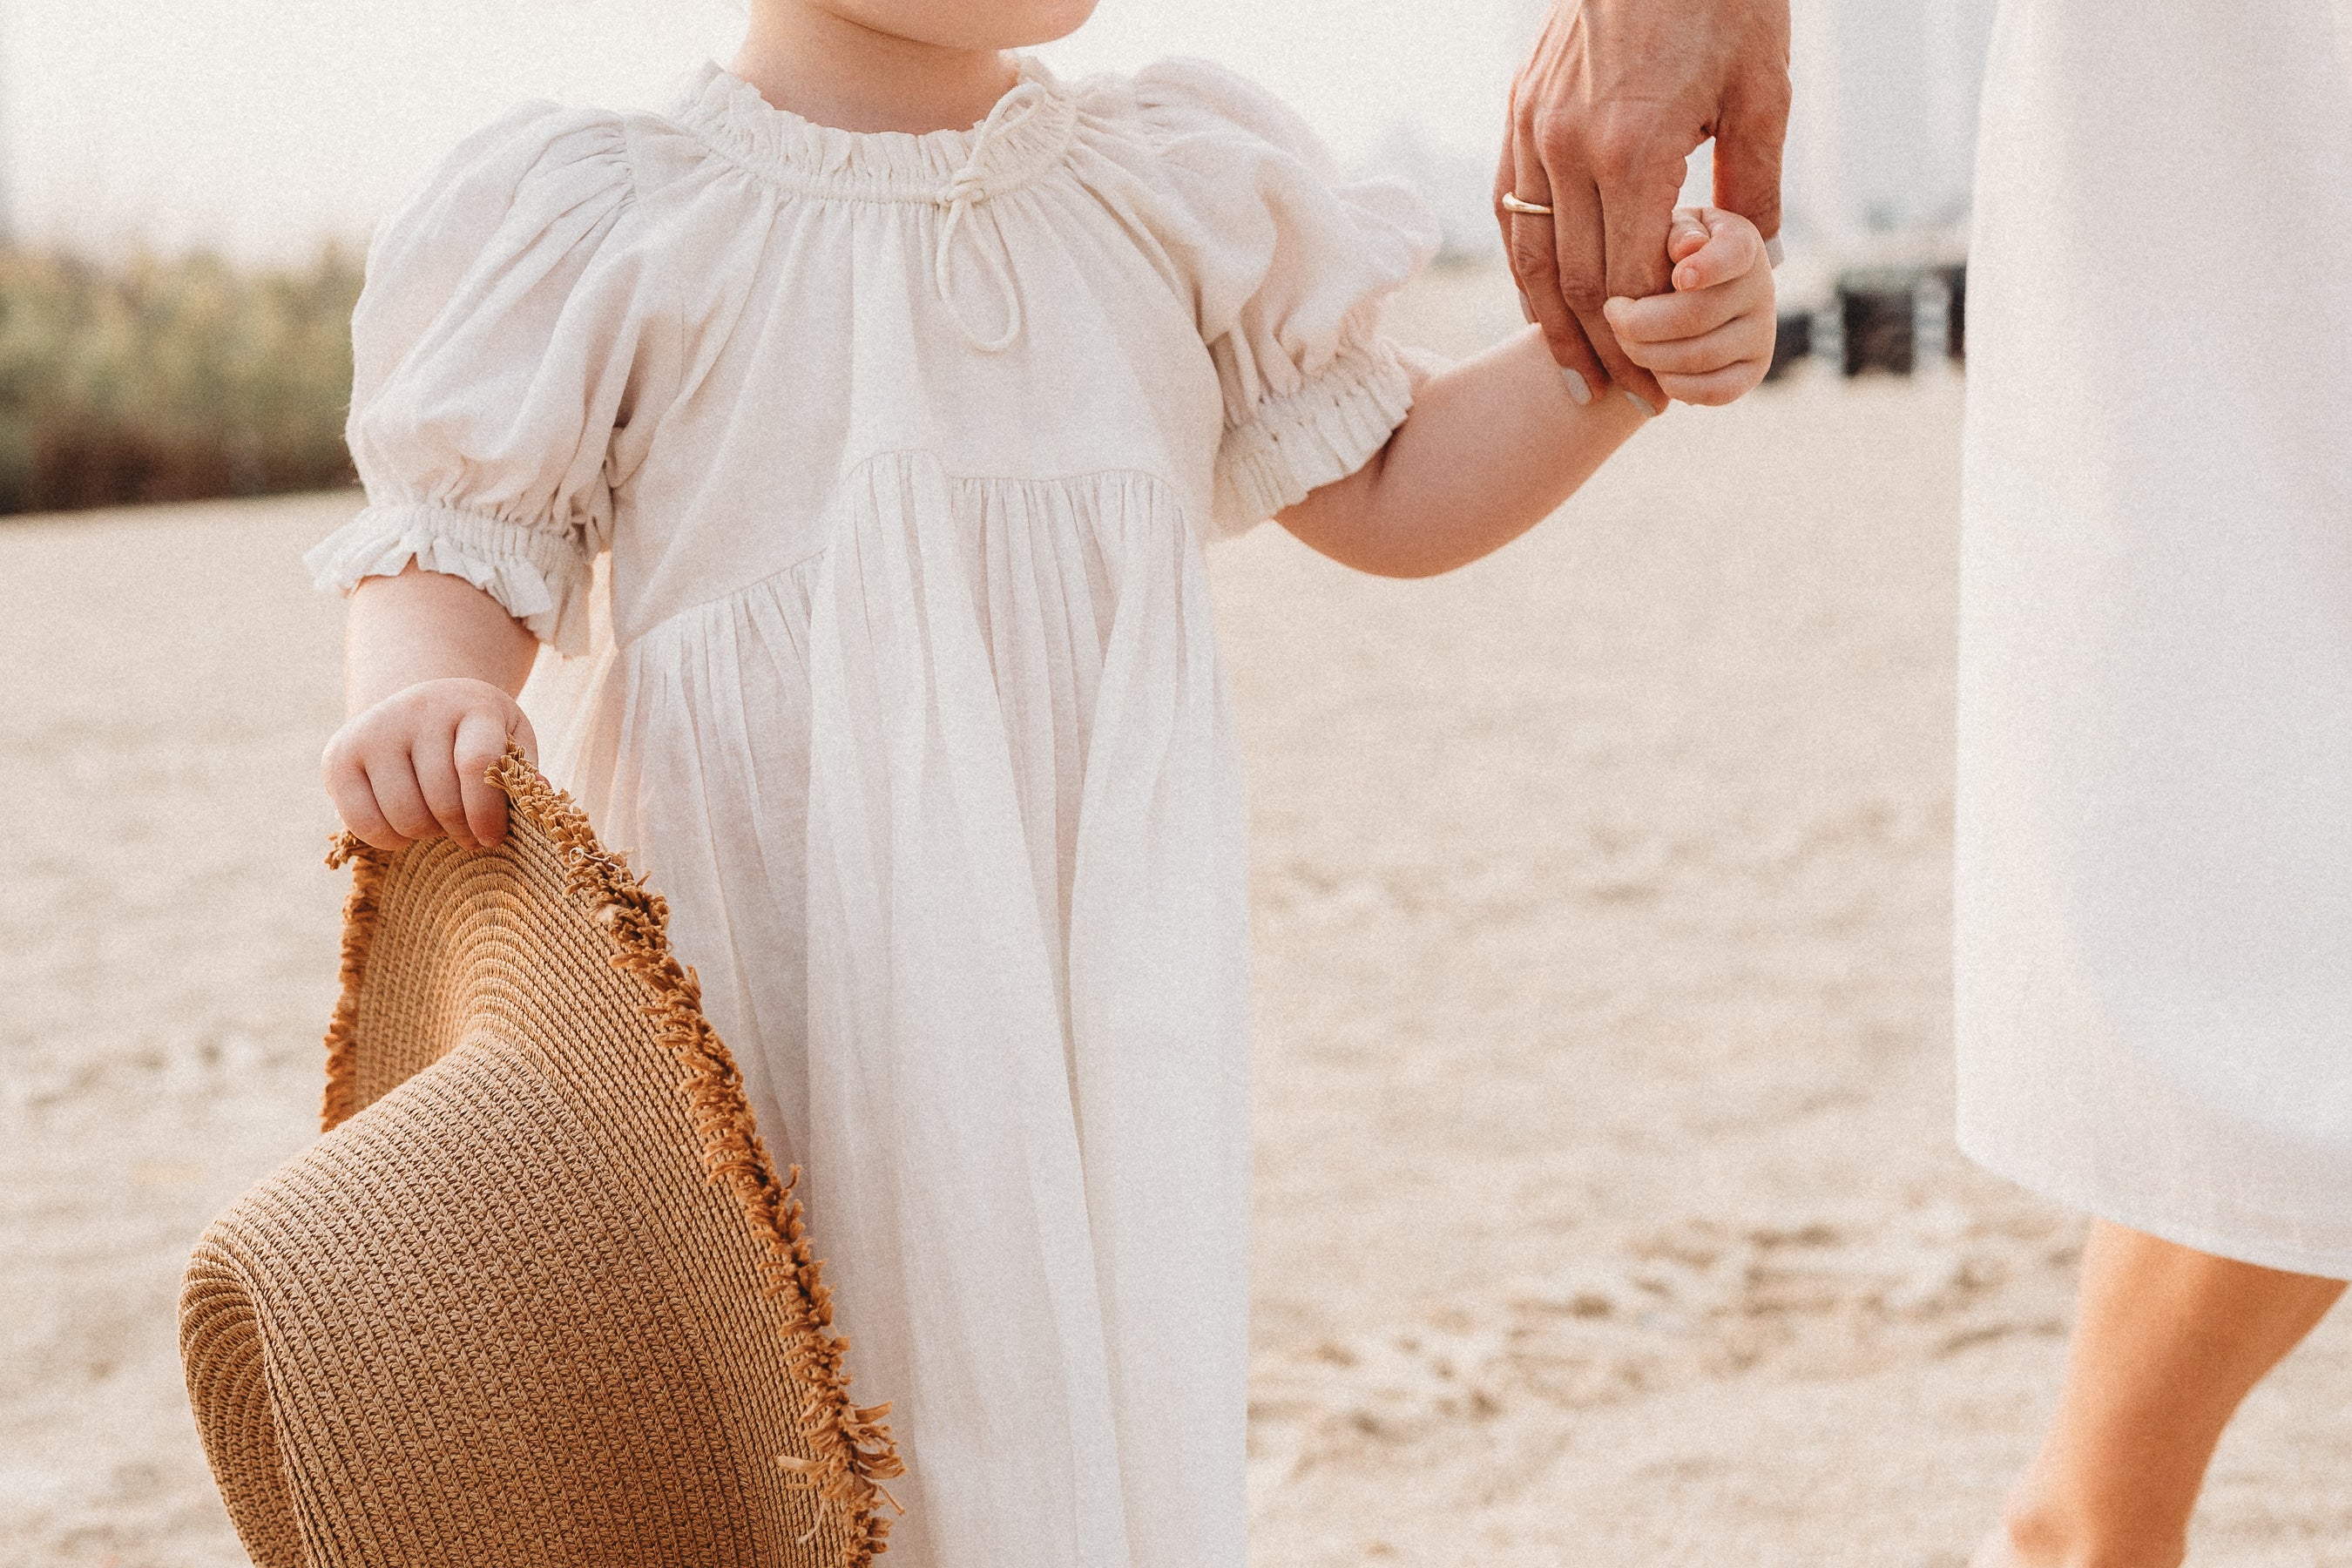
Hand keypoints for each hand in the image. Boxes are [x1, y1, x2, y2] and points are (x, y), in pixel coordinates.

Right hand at [322, 677, 537, 851]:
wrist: (420, 704)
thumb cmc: (476, 733)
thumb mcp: (511, 739)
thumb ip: (525, 770)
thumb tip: (540, 793)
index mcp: (471, 704)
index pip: (476, 763)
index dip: (487, 812)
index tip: (492, 838)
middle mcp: (417, 710)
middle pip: (441, 799)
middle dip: (460, 830)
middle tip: (469, 834)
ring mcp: (373, 731)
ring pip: (405, 816)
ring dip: (427, 834)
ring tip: (438, 821)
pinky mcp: (338, 757)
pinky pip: (364, 823)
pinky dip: (390, 839)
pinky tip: (405, 825)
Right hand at [1496, 0, 1789, 409]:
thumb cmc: (1727, 3)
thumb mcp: (1764, 93)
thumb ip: (1754, 189)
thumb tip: (1752, 270)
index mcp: (1636, 149)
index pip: (1628, 280)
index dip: (1645, 345)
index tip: (1664, 385)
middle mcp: (1570, 146)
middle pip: (1574, 282)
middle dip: (1603, 353)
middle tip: (1628, 400)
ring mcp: (1533, 129)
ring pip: (1529, 256)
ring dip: (1551, 326)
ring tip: (1578, 374)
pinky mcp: (1518, 112)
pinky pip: (1508, 210)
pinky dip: (1525, 267)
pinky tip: (1545, 302)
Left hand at [1602, 207, 1774, 405]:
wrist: (1690, 289)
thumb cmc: (1667, 252)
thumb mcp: (1667, 230)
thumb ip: (1675, 232)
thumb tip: (1686, 246)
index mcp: (1742, 241)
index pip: (1733, 254)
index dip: (1707, 268)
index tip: (1677, 278)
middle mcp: (1762, 287)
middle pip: (1697, 316)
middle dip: (1640, 324)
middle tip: (1610, 316)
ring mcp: (1762, 332)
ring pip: (1699, 358)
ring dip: (1648, 356)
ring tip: (1623, 340)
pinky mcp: (1754, 369)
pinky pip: (1714, 391)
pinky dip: (1674, 386)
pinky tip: (1652, 370)